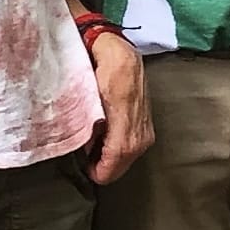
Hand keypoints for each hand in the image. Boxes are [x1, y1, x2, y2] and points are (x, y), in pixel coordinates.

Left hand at [80, 27, 154, 184]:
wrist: (123, 56)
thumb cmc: (102, 75)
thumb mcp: (86, 103)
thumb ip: (84, 131)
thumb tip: (83, 150)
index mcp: (125, 134)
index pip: (109, 170)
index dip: (93, 172)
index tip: (81, 166)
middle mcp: (140, 139)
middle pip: (118, 170)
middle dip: (99, 165)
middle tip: (85, 151)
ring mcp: (146, 135)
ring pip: (124, 162)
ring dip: (108, 157)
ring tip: (94, 141)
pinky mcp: (148, 129)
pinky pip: (130, 150)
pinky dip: (116, 147)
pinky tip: (106, 134)